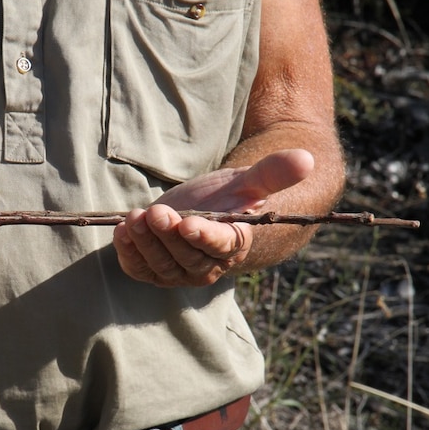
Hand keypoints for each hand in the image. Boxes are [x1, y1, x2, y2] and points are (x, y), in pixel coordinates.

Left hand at [112, 149, 313, 286]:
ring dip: (144, 243)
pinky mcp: (154, 270)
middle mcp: (207, 264)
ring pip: (160, 265)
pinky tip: (120, 232)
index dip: (204, 237)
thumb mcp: (249, 181)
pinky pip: (140, 269)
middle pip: (186, 256)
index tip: (188, 223)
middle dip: (168, 235)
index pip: (221, 245)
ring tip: (133, 218)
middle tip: (155, 213)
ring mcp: (179, 271)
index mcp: (234, 243)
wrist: (208, 213)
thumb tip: (308, 157)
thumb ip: (274, 173)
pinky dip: (128, 254)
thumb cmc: (231, 197)